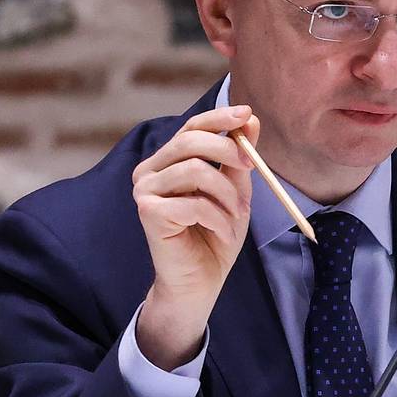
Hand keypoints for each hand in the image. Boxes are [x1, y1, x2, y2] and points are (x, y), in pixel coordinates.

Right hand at [131, 105, 259, 369]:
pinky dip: (218, 218)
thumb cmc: (215, 236)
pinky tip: (223, 233)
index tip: (247, 114)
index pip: (191, 127)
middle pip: (189, 141)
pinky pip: (194, 203)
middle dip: (227, 150)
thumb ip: (238, 158)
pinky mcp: (148, 212)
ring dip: (226, 194)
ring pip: (195, 170)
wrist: (200, 282)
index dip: (219, 118)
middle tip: (251, 167)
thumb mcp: (235, 191)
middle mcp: (150, 171)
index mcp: (168, 161)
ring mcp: (145, 190)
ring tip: (235, 216)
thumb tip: (250, 119)